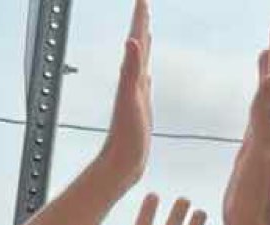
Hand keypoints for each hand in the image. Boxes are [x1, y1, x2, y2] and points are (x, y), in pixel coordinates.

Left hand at [93, 0, 152, 187]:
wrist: (121, 163)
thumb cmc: (126, 136)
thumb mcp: (130, 100)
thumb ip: (131, 70)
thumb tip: (132, 42)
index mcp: (131, 76)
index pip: (137, 39)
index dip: (140, 17)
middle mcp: (132, 81)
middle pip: (138, 44)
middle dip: (141, 22)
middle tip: (144, 3)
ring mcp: (136, 93)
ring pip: (141, 60)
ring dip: (144, 42)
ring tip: (147, 27)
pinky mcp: (140, 106)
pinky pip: (145, 81)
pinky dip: (147, 70)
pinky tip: (148, 71)